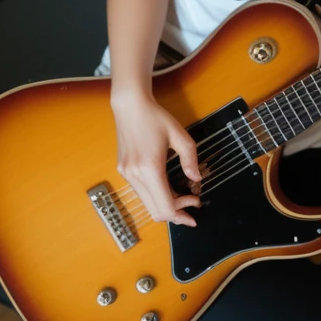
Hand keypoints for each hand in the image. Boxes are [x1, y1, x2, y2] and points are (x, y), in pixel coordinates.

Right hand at [112, 92, 205, 227]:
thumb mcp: (179, 135)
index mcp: (150, 168)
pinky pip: (142, 193)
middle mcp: (135, 175)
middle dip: (176, 213)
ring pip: (148, 204)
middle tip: (193, 203)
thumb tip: (196, 179)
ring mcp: (127, 174)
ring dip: (167, 204)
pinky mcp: (124, 171)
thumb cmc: (156, 118)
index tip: (196, 210)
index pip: (165, 206)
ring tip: (183, 194)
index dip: (181, 214)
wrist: (130, 106)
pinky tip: (168, 186)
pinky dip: (157, 195)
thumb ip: (190, 159)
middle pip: (156, 211)